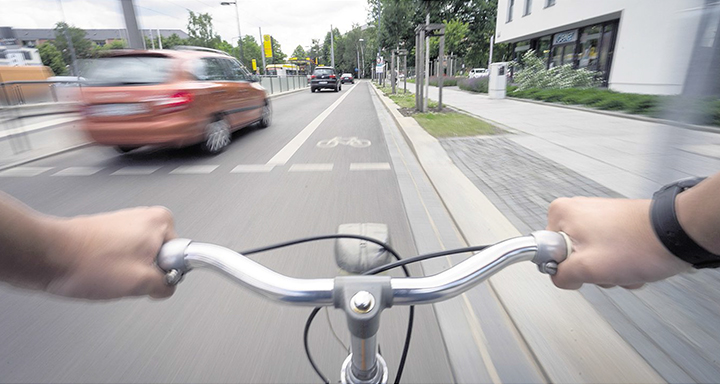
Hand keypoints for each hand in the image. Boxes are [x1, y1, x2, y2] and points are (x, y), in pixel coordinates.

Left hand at [45, 206, 175, 299]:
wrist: (47, 256)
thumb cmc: (87, 262)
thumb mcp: (141, 283)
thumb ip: (166, 286)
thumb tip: (168, 287)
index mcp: (160, 221)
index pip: (181, 257)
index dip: (164, 274)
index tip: (146, 277)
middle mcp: (145, 217)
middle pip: (161, 258)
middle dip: (145, 274)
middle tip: (125, 277)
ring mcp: (125, 223)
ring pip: (141, 260)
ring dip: (127, 272)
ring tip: (107, 273)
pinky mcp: (109, 232)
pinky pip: (123, 258)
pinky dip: (113, 268)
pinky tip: (99, 270)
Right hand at [546, 197, 690, 289]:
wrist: (677, 235)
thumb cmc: (638, 244)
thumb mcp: (588, 268)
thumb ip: (561, 275)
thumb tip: (557, 277)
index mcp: (562, 213)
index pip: (545, 251)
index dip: (564, 267)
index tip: (582, 268)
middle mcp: (577, 210)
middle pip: (569, 255)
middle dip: (590, 270)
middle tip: (606, 267)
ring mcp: (597, 217)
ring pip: (590, 257)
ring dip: (607, 270)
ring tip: (624, 265)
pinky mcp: (614, 225)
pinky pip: (606, 252)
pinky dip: (618, 262)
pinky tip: (632, 261)